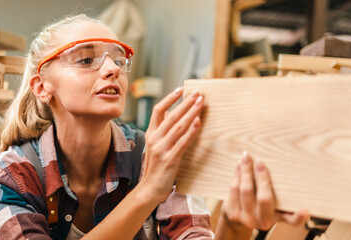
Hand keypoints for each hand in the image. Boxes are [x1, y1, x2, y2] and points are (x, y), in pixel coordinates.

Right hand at [135, 87, 203, 203]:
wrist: (150, 188)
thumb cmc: (156, 167)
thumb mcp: (156, 146)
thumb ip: (163, 131)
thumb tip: (174, 115)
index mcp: (150, 134)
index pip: (158, 110)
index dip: (170, 98)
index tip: (181, 89)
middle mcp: (155, 139)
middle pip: (171, 115)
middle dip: (186, 103)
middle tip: (197, 93)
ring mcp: (162, 148)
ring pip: (179, 126)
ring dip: (191, 113)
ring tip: (201, 103)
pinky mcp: (170, 159)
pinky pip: (183, 142)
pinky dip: (191, 131)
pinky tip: (198, 122)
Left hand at [222, 152, 308, 232]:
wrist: (238, 221)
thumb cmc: (262, 207)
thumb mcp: (276, 206)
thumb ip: (285, 196)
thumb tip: (299, 176)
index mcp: (278, 218)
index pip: (292, 220)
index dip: (299, 217)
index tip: (305, 210)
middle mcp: (264, 222)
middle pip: (264, 198)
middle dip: (261, 177)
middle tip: (260, 161)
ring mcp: (247, 219)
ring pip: (245, 191)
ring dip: (245, 171)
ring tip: (247, 157)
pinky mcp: (233, 213)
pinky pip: (234, 190)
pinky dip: (237, 175)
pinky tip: (239, 165)